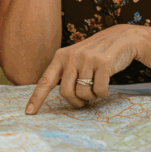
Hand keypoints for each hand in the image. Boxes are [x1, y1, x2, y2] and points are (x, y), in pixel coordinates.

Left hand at [25, 24, 143, 113]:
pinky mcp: (103, 63)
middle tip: (84, 101)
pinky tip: (106, 83)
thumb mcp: (76, 57)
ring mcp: (87, 59)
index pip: (45, 80)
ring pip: (83, 93)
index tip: (28, 112)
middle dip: (75, 102)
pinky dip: (103, 93)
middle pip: (65, 93)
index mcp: (61, 56)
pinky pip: (99, 91)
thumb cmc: (96, 54)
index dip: (36, 98)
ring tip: (96, 87)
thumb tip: (62, 96)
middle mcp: (71, 56)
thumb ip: (66, 72)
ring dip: (91, 97)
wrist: (121, 38)